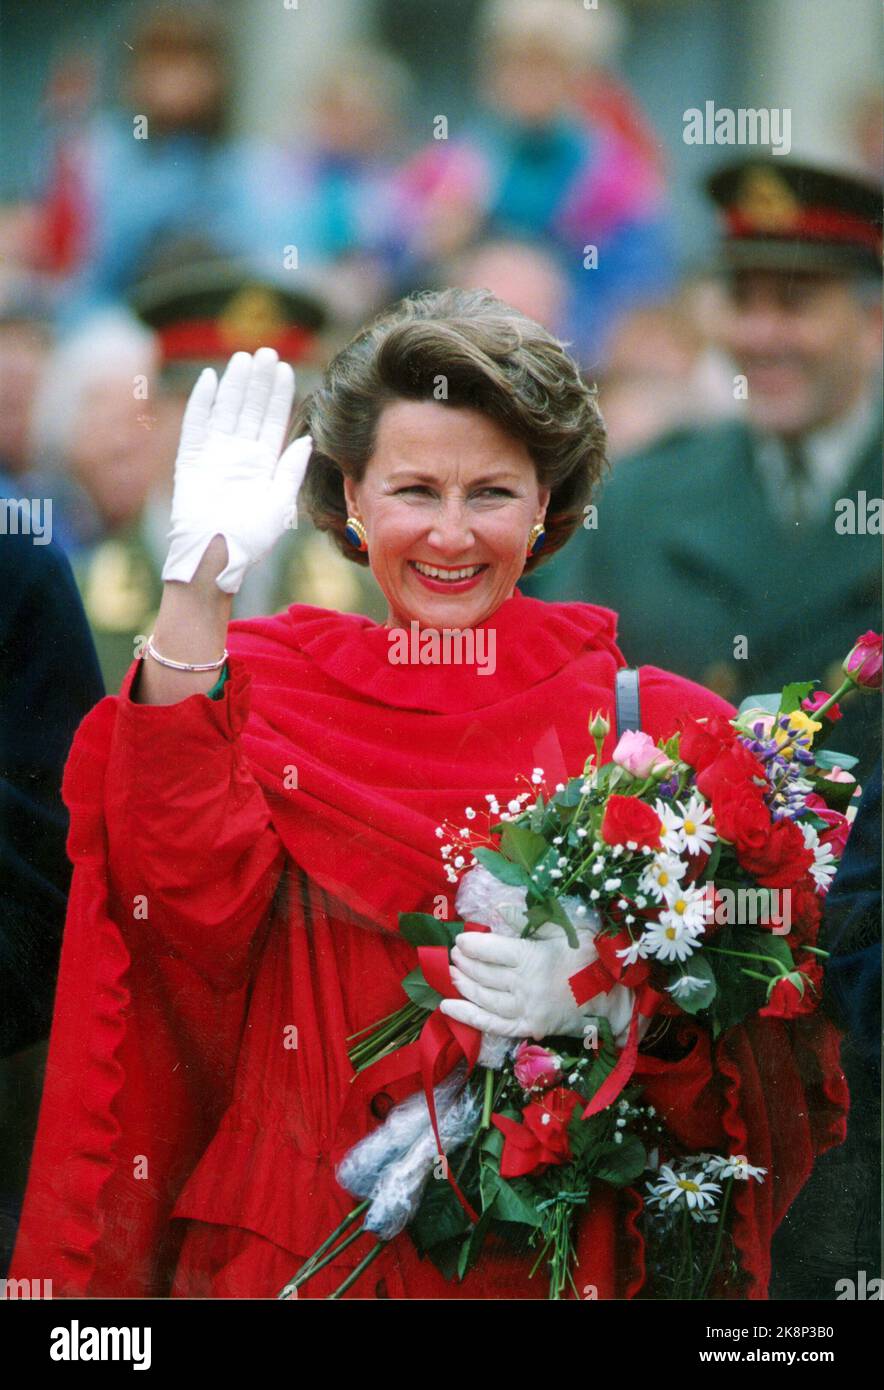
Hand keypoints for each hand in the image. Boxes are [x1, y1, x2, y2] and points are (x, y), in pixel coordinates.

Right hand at [162, 347, 311, 593]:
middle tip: (267, 352)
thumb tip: (308, 441)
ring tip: (244, 359)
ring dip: (234, 385)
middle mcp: (239, 454)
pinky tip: (209, 380)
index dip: (279, 395)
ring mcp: (214, 455)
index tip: (287, 369)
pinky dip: (201, 403)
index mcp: (262, 463)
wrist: (216, 558)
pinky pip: (195, 425)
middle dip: (258, 382)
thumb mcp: (280, 504)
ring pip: (226, 410)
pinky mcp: (191, 460)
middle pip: (250, 409)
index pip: (272, 421)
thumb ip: (291, 471)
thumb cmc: (251, 539)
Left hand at [440, 925, 634, 1042]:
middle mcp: (525, 985)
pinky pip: (492, 1024)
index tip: (461, 940)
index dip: (472, 944)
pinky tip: (447, 1007)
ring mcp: (525, 1010)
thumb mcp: (566, 930)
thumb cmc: (590, 959)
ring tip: (450, 974)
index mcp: (533, 957)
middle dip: (463, 963)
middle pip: (484, 974)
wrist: (613, 1000)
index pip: (491, 949)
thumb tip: (500, 908)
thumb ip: (532, 920)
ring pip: (484, 998)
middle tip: (452, 955)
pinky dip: (468, 1016)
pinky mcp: (528, 1028)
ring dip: (463, 985)